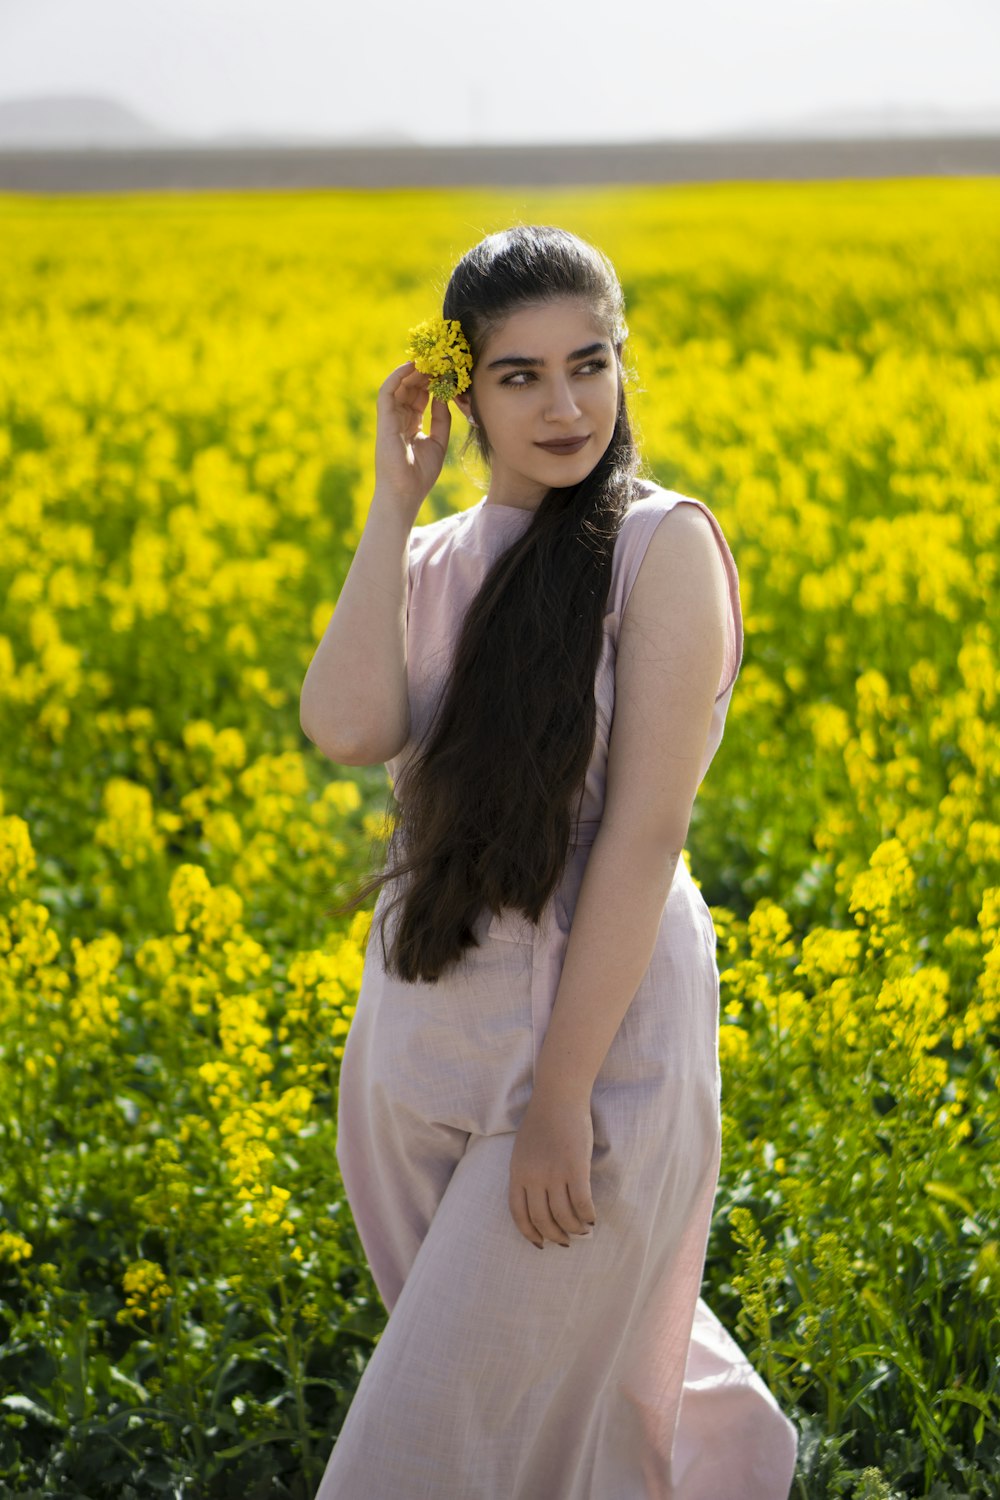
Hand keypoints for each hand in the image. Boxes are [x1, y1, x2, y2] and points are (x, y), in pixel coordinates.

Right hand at [373, 360, 451, 520]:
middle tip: (440, 359)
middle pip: (410, 388)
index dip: (431, 383)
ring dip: (413, 371)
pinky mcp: (384, 420)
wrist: (405, 493)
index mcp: (410, 426)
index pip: (420, 397)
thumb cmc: (420, 475)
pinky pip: (387, 392)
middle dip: (424, 373)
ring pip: (399, 386)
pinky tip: (412, 366)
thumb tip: (444, 397)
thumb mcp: (438, 443)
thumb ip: (441, 420)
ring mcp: (390, 419)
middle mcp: (399, 420)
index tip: (446, 372)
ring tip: (429, 359)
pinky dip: (397, 376)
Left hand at [509, 1089, 596, 1247]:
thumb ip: (526, 1173)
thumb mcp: (522, 1150)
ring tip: (582, 1230)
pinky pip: (582, 1203)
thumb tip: (539, 1201)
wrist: (558, 1096)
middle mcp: (533, 1177)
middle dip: (555, 1235)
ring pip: (564, 1216)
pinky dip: (588, 1215)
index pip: (519, 1214)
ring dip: (574, 1229)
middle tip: (565, 1240)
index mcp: (517, 1172)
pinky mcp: (576, 1168)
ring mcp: (554, 1173)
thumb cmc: (542, 1120)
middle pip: (542, 1220)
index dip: (530, 1233)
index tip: (540, 1243)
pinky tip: (592, 1218)